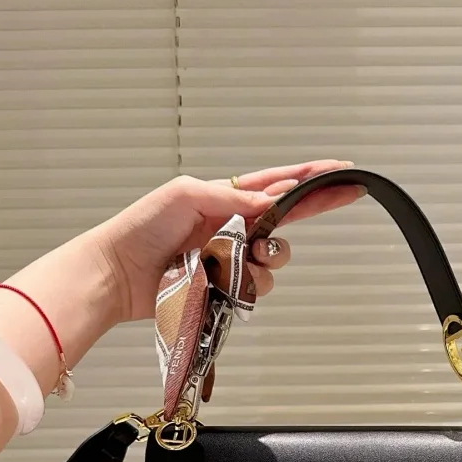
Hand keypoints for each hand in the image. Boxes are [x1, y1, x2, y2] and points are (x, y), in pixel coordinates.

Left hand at [92, 159, 361, 323]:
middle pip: (287, 221)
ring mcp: (231, 260)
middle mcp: (233, 228)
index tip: (342, 171)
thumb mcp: (184, 194)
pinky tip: (226, 281)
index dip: (311, 178)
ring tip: (241, 259)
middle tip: (332, 204)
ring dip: (267, 258)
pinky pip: (256, 288)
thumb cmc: (142, 227)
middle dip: (309, 213)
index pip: (278, 184)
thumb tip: (270, 199)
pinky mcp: (225, 290)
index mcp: (225, 198)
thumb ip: (230, 195)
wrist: (118, 272)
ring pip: (274, 260)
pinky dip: (249, 285)